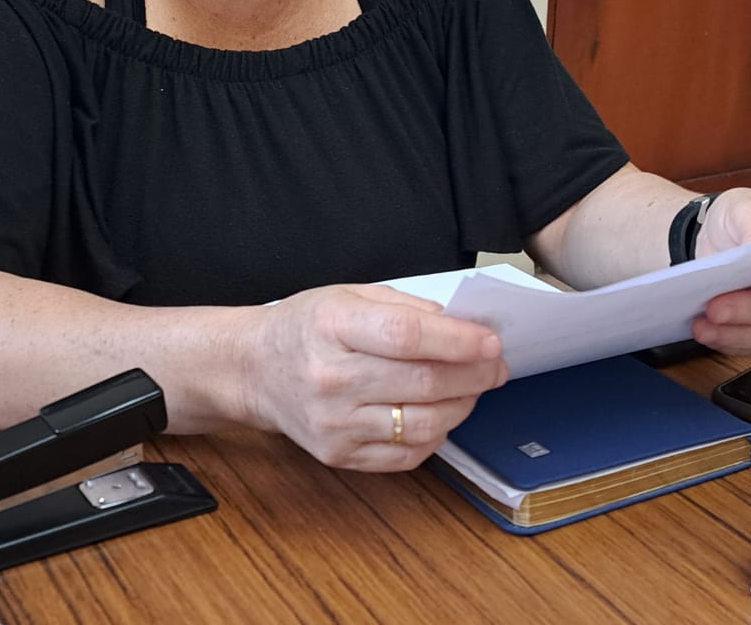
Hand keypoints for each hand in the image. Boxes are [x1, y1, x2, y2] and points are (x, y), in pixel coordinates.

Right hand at [243, 284, 507, 471]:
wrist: (254, 369)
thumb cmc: (306, 326)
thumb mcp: (347, 295)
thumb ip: (404, 308)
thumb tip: (462, 328)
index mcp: (331, 326)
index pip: (406, 337)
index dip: (457, 341)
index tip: (491, 342)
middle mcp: (330, 378)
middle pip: (422, 383)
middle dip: (474, 375)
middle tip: (497, 366)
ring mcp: (333, 424)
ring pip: (422, 424)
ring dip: (462, 406)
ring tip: (472, 389)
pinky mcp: (338, 455)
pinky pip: (405, 455)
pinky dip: (435, 435)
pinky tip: (440, 414)